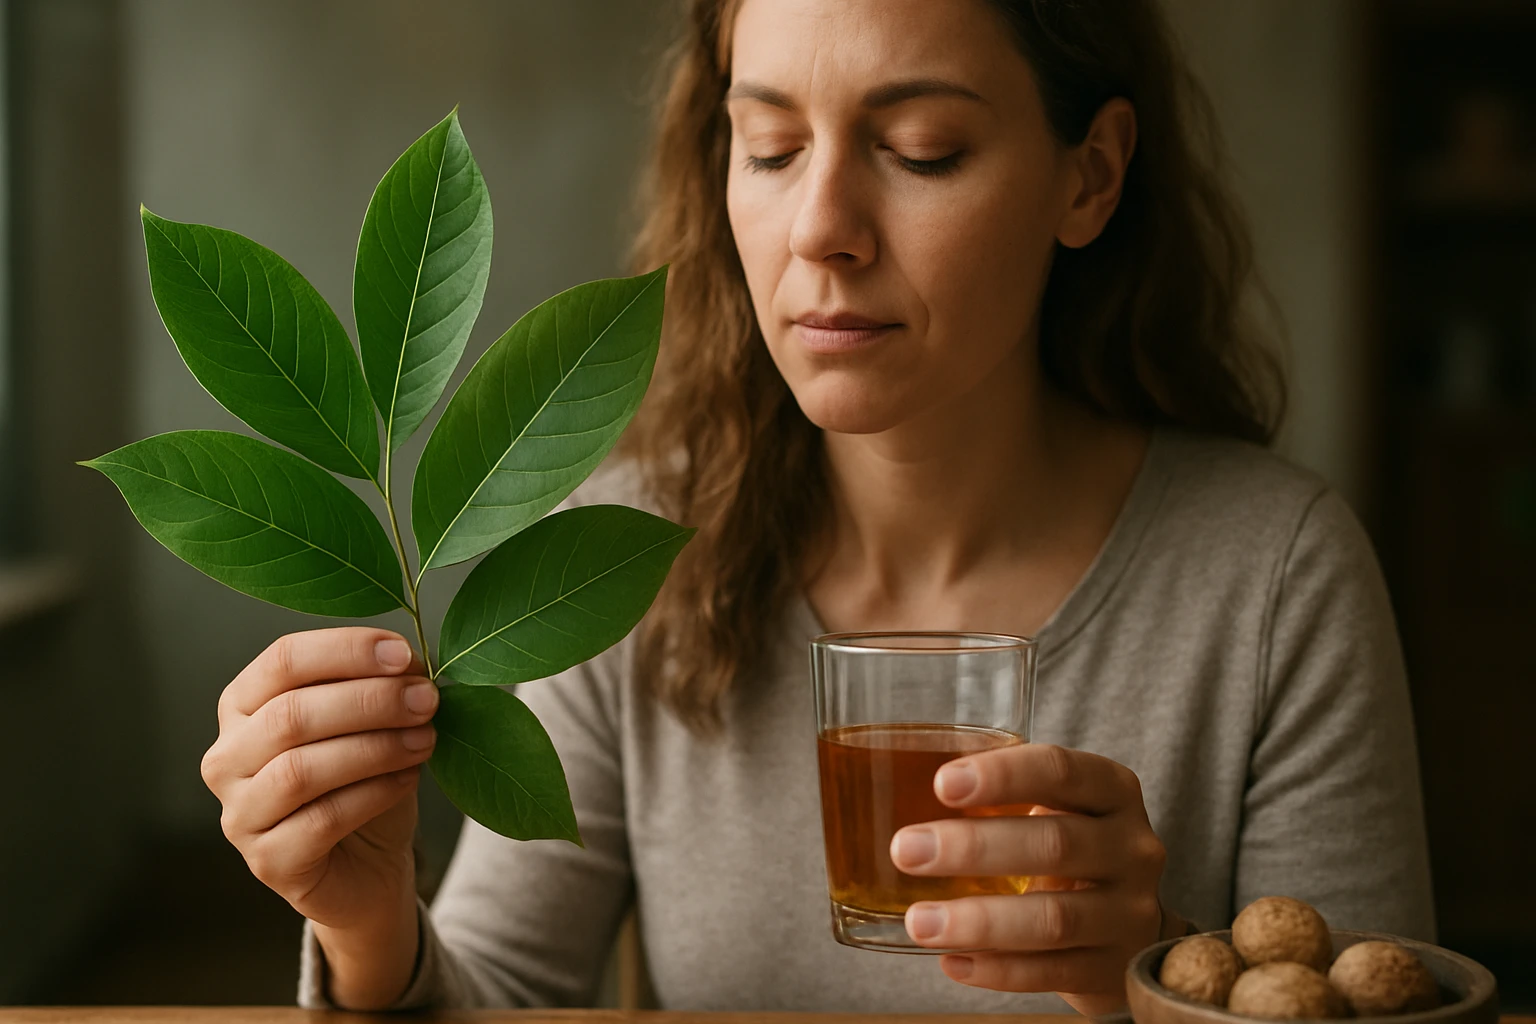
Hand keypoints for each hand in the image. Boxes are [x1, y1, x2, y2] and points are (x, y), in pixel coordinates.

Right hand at [200, 627, 436, 933]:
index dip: (345, 651)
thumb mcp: (376, 722)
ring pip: (300, 770)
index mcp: (244, 705)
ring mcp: (240, 813)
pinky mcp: (268, 861)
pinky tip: (408, 779)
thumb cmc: (365, 781)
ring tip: (425, 740)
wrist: (370, 864)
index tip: (404, 654)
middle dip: (369, 701)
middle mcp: (227, 757)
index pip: (282, 661)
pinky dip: (373, 794)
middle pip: (290, 715)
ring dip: (374, 748)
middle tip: (426, 701)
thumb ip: (383, 686)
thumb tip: (409, 662)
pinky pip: (321, 821)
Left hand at [889, 743, 1170, 1015]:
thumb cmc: (1066, 845)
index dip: (1002, 774)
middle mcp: (1131, 847)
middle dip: (974, 847)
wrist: (1129, 925)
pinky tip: (952, 961)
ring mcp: (1128, 912)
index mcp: (1111, 790)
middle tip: (905, 850)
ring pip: (1053, 919)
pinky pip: (1052, 973)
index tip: (942, 784)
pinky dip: (997, 970)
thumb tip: (883, 785)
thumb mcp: (1052, 806)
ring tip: (919, 921)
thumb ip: (995, 794)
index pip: (1060, 770)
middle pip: (1055, 844)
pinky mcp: (1114, 968)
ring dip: (979, 921)